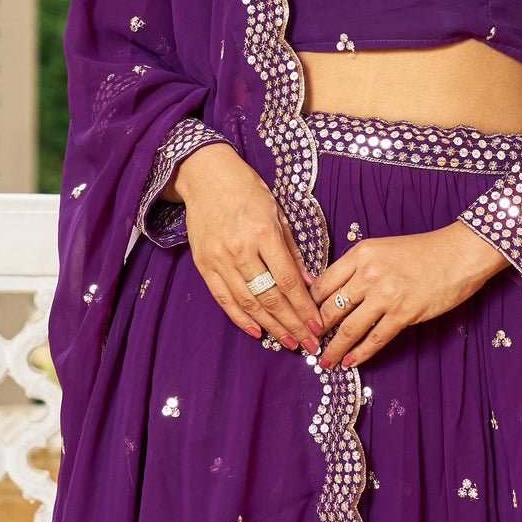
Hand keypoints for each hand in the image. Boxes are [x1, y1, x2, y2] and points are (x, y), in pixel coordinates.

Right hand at [175, 143, 323, 353]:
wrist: (206, 177)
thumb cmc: (248, 191)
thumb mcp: (278, 214)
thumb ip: (292, 252)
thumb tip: (310, 284)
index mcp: (263, 233)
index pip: (288, 281)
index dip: (304, 308)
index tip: (317, 326)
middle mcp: (240, 250)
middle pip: (270, 297)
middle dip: (292, 325)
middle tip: (309, 344)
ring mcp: (219, 259)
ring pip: (248, 303)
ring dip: (270, 327)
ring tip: (288, 343)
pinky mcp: (203, 265)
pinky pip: (224, 299)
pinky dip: (240, 318)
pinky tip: (256, 332)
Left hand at [310, 221, 507, 370]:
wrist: (459, 254)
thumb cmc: (423, 251)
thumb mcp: (383, 248)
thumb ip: (358, 267)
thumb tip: (334, 292)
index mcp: (360, 254)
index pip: (322, 284)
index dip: (308, 306)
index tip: (302, 320)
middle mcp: (368, 274)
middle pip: (330, 308)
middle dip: (315, 331)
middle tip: (307, 345)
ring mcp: (386, 295)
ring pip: (348, 328)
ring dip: (333, 349)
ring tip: (324, 361)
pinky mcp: (404, 314)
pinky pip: (375, 339)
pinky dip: (360, 353)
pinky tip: (350, 362)